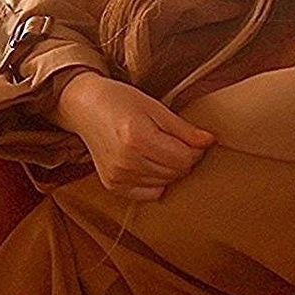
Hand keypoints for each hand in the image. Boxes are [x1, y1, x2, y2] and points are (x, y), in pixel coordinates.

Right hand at [60, 70, 213, 203]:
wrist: (85, 107)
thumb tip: (210, 142)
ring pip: (165, 183)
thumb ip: (183, 129)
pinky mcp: (112, 185)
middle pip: (176, 172)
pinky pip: (148, 193)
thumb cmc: (120, 101)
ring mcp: (117, 176)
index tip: (194, 140)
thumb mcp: (155, 107)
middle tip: (176, 142)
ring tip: (160, 150)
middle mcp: (126, 161)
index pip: (184, 158)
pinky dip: (155, 182)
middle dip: (184, 159)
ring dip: (170, 169)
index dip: (196, 150)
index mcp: (138, 137)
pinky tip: (148, 164)